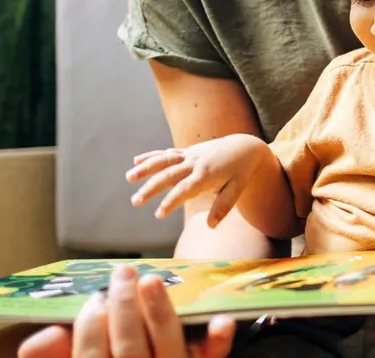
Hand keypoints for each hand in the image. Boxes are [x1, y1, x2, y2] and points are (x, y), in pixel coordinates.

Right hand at [17, 264, 234, 357]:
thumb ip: (49, 356)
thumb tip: (43, 336)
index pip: (90, 357)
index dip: (89, 327)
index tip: (93, 298)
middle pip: (129, 349)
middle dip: (124, 308)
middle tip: (123, 273)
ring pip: (167, 348)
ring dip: (160, 313)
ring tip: (151, 280)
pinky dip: (216, 342)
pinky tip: (222, 320)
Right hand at [127, 135, 271, 226]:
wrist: (246, 146)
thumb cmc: (242, 171)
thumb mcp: (238, 189)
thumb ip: (223, 206)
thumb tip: (211, 226)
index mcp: (207, 175)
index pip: (185, 190)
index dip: (171, 202)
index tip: (158, 214)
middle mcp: (196, 163)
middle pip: (169, 175)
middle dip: (151, 188)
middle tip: (135, 201)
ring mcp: (190, 155)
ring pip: (165, 160)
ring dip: (146, 168)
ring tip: (129, 178)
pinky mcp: (188, 152)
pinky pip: (168, 153)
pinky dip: (152, 156)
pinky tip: (136, 160)